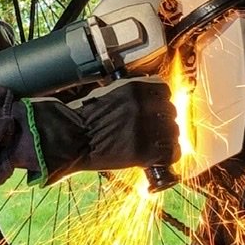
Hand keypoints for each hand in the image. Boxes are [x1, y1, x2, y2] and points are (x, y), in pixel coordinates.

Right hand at [24, 77, 179, 184]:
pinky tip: (158, 157)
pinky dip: (167, 156)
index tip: (158, 109)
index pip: (165, 91)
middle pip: (171, 112)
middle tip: (155, 130)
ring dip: (167, 139)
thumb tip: (150, 99)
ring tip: (156, 144)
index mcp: (134, 88)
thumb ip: (131, 94)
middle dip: (164, 121)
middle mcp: (142, 105)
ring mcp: (144, 128)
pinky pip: (170, 153)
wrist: (70, 138)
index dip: (162, 102)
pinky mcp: (143, 150)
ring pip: (174, 133)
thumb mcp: (108, 93)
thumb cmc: (83, 117)